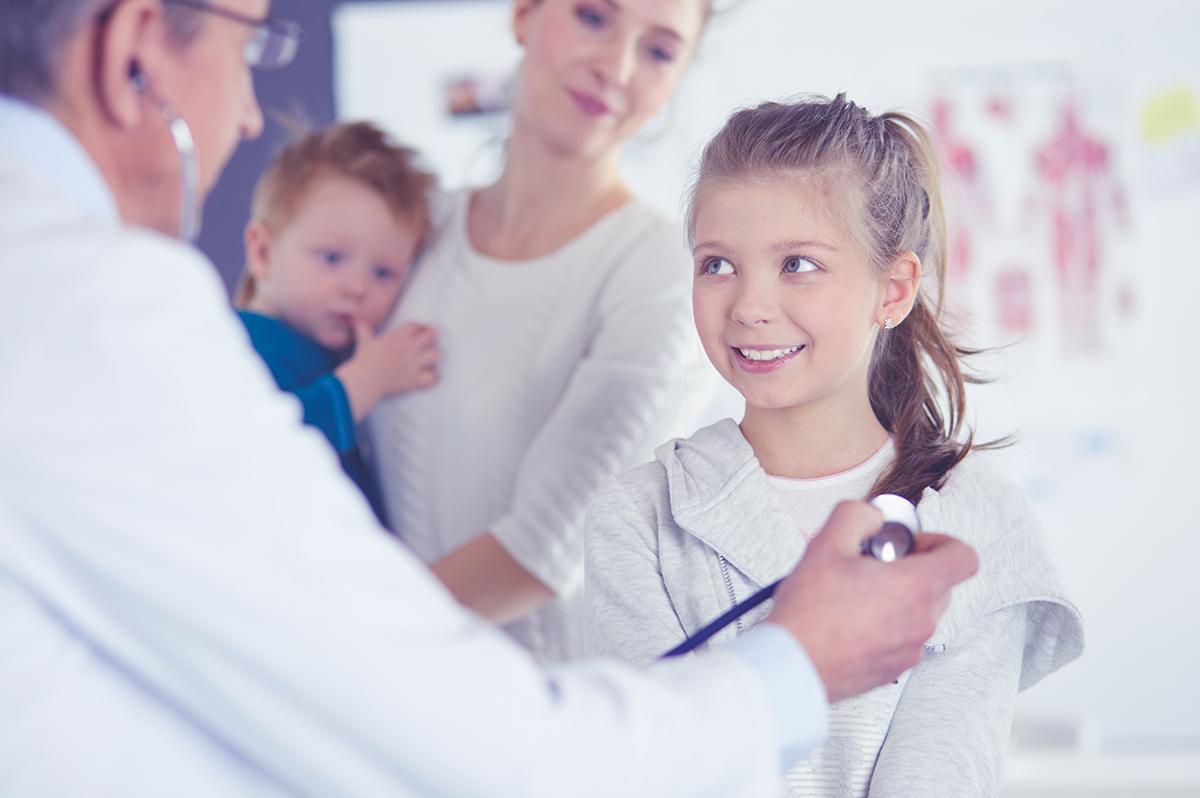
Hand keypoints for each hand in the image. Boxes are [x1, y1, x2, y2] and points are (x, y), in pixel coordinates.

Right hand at [336, 321, 438, 420]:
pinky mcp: (415, 379)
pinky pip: (433, 377)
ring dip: (432, 356)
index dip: (418, 327)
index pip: (416, 325)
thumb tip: (354, 318)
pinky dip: (432, 378)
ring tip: (426, 360)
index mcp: (398, 337)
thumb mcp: (364, 341)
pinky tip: (426, 377)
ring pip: (435, 354)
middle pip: (431, 335)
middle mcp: (409, 347)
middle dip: (430, 338)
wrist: (364, 380)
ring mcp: (414, 363)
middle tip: (425, 344)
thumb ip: (362, 328)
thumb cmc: (363, 360)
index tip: (416, 332)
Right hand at [765, 500, 977, 702]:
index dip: (942, 542)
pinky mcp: (893, 669)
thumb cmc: (809, 611)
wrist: (792, 665)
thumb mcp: (827, 543)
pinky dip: (885, 626)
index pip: (964, 558)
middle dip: (912, 569)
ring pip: (919, 613)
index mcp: (914, 587)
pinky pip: (902, 638)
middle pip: (941, 585)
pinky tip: (849, 622)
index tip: (913, 544)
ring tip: (854, 596)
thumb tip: (873, 517)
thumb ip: (858, 515)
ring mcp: (909, 650)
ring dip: (897, 599)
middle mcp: (921, 622)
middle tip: (873, 567)